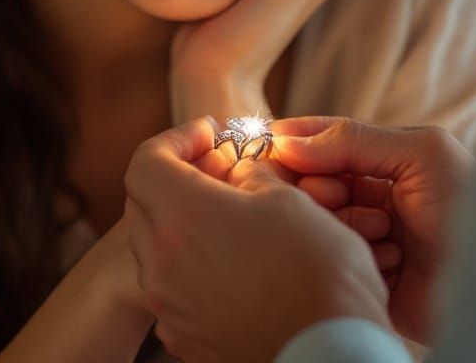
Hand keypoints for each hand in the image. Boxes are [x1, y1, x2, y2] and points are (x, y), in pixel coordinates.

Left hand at [124, 118, 392, 362]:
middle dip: (176, 178)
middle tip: (219, 170)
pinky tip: (234, 264)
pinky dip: (191, 266)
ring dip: (182, 223)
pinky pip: (172, 288)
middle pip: (143, 202)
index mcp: (182, 216)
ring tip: (231, 219)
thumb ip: (250, 174)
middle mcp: (161, 263)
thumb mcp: (289, 200)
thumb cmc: (317, 275)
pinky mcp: (183, 338)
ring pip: (156, 247)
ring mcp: (169, 306)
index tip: (208, 135)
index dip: (176, 139)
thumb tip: (238, 173)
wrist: (331, 358)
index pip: (146, 161)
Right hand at [273, 116, 475, 344]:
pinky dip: (359, 258)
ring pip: (320, 221)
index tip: (267, 144)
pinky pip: (336, 261)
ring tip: (384, 234)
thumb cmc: (472, 205)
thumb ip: (354, 139)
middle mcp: (371, 196)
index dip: (294, 141)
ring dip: (347, 225)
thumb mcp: (421, 153)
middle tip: (333, 197)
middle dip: (319, 187)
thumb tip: (287, 140)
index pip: (322, 141)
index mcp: (382, 160)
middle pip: (312, 181)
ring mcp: (367, 238)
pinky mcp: (367, 279)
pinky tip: (393, 263)